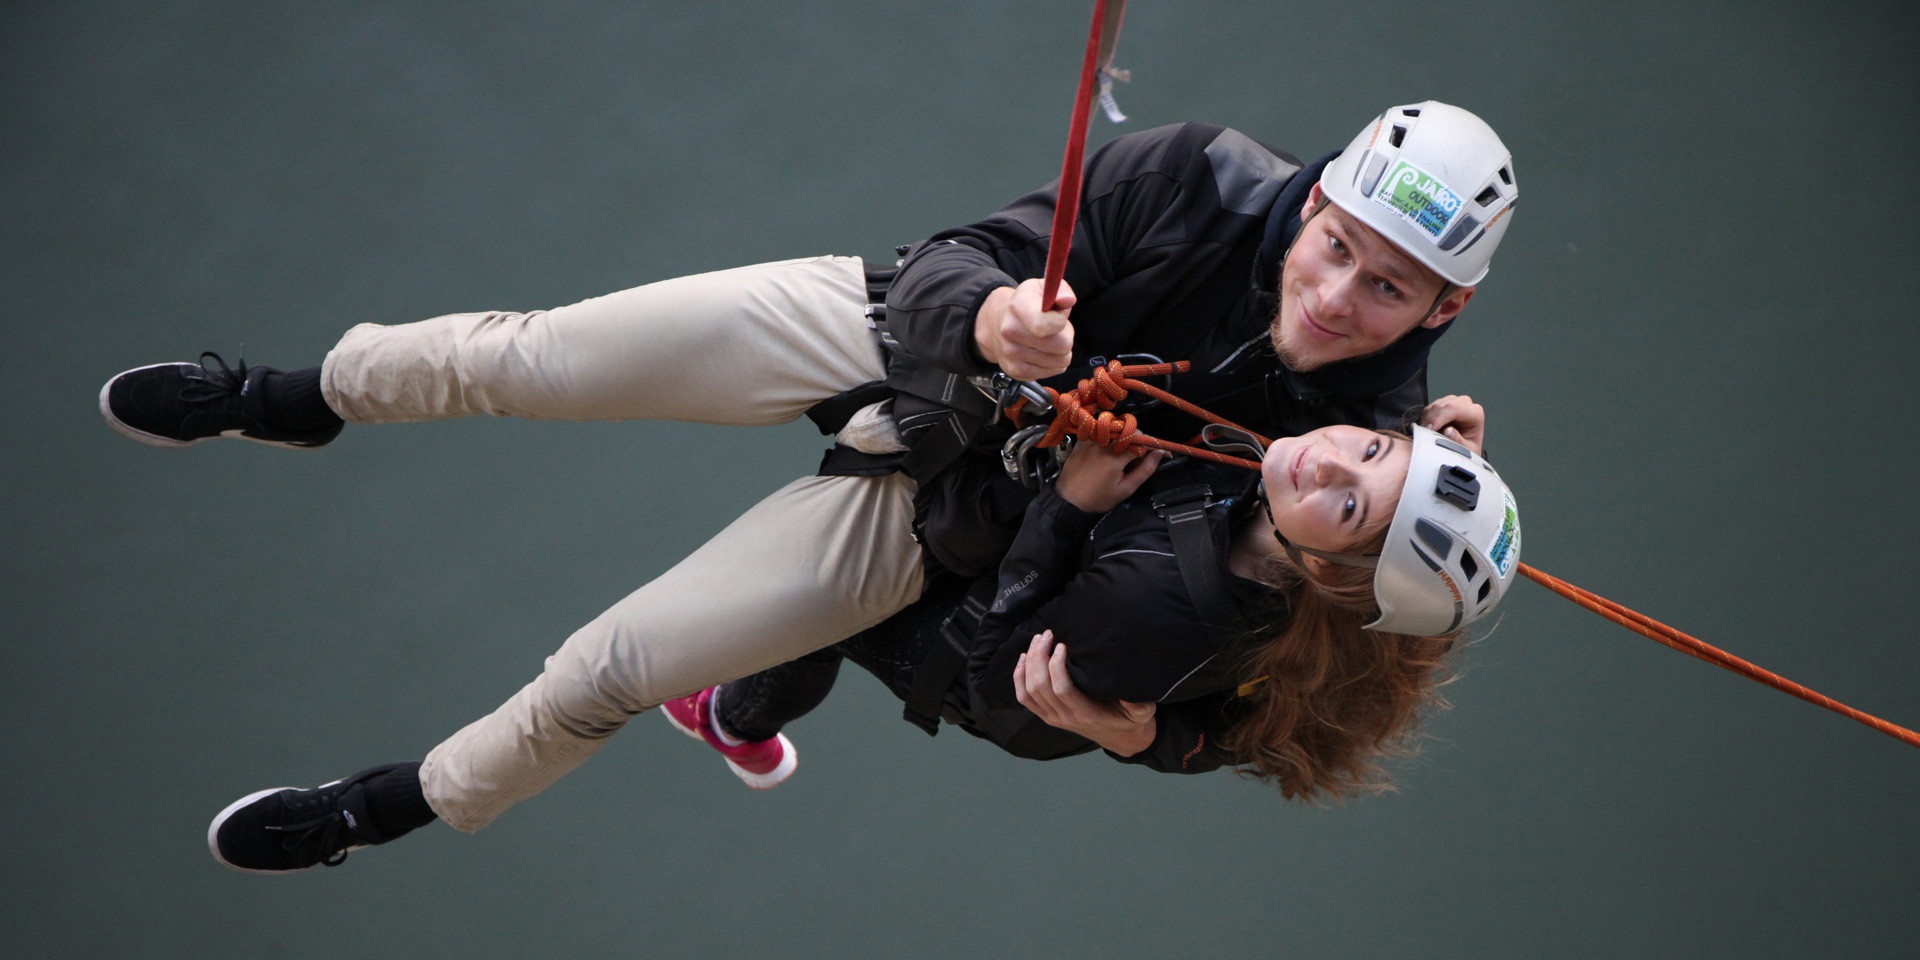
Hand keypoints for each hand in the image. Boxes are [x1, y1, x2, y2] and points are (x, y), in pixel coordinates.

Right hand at [974, 277, 1075, 380]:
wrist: (996, 322)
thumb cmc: (1028, 305)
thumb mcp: (1042, 289)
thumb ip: (1061, 290)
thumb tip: (1067, 300)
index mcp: (1018, 307)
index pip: (1044, 325)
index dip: (1061, 322)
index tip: (1058, 317)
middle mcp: (1010, 331)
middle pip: (1061, 346)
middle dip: (1066, 337)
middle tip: (1057, 330)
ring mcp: (1011, 354)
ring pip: (1060, 361)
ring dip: (1061, 352)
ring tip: (1049, 340)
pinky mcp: (1015, 371)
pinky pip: (1052, 372)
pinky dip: (1053, 364)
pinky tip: (1043, 352)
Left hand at [1013, 630, 1157, 755]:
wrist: (1121, 739)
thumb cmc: (1131, 720)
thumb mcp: (1143, 713)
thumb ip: (1140, 705)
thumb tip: (1132, 693)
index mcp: (1086, 713)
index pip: (1062, 689)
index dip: (1057, 666)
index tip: (1063, 645)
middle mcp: (1066, 717)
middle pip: (1040, 686)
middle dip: (1040, 657)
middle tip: (1048, 635)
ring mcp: (1053, 718)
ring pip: (1030, 690)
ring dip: (1030, 663)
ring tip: (1038, 640)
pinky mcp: (1047, 716)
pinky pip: (1024, 698)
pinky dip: (1019, 677)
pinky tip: (1023, 658)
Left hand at [1053, 441, 1164, 512]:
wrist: (1069, 500)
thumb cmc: (1096, 498)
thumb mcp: (1125, 489)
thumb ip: (1145, 469)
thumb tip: (1159, 454)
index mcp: (1114, 458)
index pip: (1142, 441)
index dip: (1155, 445)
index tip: (1161, 451)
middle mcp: (1102, 445)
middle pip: (1130, 432)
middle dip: (1140, 442)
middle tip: (1140, 458)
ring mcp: (1091, 441)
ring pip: (1117, 430)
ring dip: (1125, 439)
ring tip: (1123, 457)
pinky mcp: (1083, 441)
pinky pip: (1103, 433)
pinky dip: (1110, 439)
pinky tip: (1109, 453)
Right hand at [1421, 394, 1486, 455]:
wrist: (1465, 450)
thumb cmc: (1468, 450)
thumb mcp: (1466, 451)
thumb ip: (1458, 441)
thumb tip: (1448, 431)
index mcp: (1476, 414)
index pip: (1454, 409)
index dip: (1439, 418)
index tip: (1429, 429)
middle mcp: (1466, 405)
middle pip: (1443, 405)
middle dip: (1432, 419)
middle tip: (1425, 434)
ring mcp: (1454, 402)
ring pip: (1435, 405)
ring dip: (1429, 419)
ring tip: (1430, 434)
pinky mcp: (1443, 404)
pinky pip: (1430, 408)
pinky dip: (1427, 419)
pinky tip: (1430, 429)